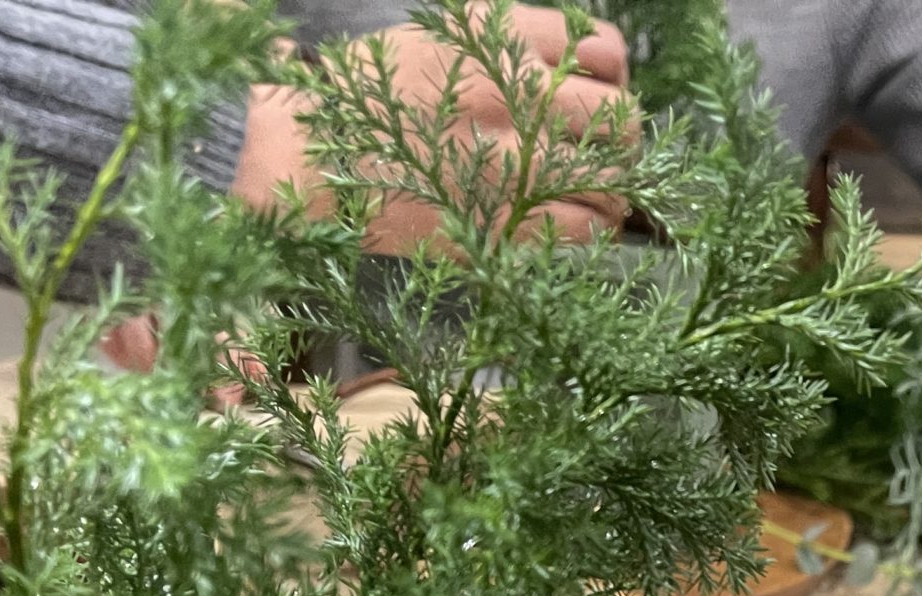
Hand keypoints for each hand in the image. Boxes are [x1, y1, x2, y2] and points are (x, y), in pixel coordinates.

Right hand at [230, 5, 634, 253]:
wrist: (303, 159)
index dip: (609, 80)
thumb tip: (562, 68)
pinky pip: (586, 228)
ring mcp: (515, 158)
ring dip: (611, 191)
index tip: (596, 101)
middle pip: (619, 115)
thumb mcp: (429, 38)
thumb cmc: (361, 101)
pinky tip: (572, 230)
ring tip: (592, 201)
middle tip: (598, 159)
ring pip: (613, 175)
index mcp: (498, 37)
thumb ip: (495, 46)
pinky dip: (592, 231)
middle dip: (617, 141)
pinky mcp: (505, 220)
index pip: (600, 48)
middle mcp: (515, 91)